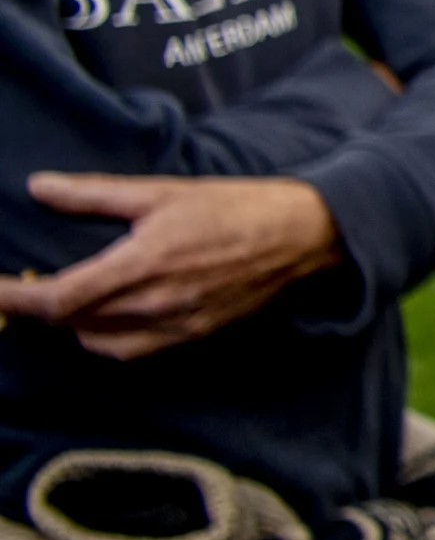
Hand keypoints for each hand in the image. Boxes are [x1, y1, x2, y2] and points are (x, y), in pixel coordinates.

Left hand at [7, 174, 339, 358]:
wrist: (301, 236)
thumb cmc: (234, 206)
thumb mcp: (161, 191)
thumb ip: (95, 194)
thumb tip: (40, 187)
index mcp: (142, 262)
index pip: (57, 298)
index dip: (13, 300)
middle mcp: (155, 303)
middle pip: (71, 323)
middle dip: (39, 307)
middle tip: (25, 286)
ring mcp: (175, 326)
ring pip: (97, 343)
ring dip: (73, 324)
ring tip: (68, 299)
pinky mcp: (192, 338)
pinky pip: (131, 352)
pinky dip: (106, 339)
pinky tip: (107, 315)